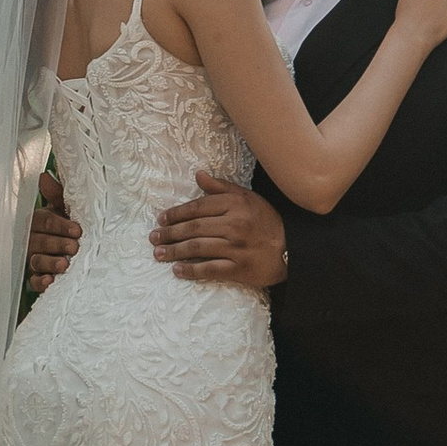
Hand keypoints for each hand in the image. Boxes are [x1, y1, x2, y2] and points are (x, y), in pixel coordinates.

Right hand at [27, 170, 81, 292]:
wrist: (75, 246)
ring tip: (64, 265)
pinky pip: (34, 282)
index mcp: (38, 221)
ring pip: (36, 261)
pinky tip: (50, 281)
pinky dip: (41, 282)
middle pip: (40, 242)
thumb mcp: (65, 208)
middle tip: (75, 247)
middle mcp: (32, 240)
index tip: (77, 230)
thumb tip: (44, 176)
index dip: (60, 225)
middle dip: (57, 244)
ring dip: (49, 263)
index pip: (44, 221)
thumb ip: (56, 194)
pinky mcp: (36, 278)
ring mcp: (33, 259)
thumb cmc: (68, 223)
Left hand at [150, 172, 290, 290]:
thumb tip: (198, 175)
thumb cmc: (267, 222)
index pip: (198, 207)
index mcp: (235, 205)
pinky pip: (209, 269)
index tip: (161, 218)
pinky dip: (191, 270)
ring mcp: (236, 248)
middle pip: (193, 228)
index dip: (176, 213)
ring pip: (197, 248)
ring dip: (174, 252)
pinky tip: (178, 270)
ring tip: (159, 254)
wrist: (293, 249)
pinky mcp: (239, 268)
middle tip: (154, 238)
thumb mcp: (248, 198)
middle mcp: (234, 225)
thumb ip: (221, 188)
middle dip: (170, 233)